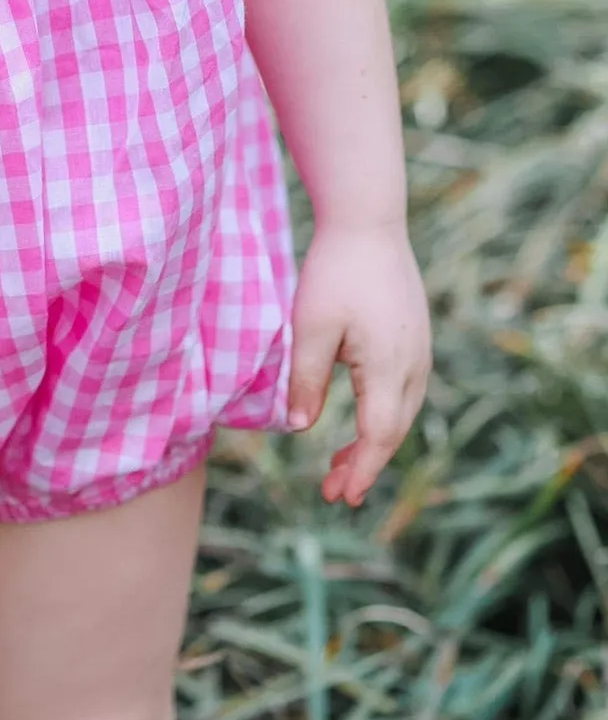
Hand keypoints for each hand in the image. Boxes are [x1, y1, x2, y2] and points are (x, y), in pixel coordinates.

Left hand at [286, 222, 430, 506]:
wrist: (368, 221)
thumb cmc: (335, 271)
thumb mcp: (309, 326)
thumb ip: (306, 380)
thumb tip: (299, 429)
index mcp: (390, 367)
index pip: (378, 436)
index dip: (361, 470)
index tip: (343, 498)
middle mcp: (414, 364)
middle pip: (394, 431)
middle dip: (364, 464)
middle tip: (332, 490)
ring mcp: (420, 349)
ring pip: (402, 412)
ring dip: (374, 441)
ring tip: (340, 464)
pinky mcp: (416, 336)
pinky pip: (405, 390)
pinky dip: (384, 414)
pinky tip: (362, 417)